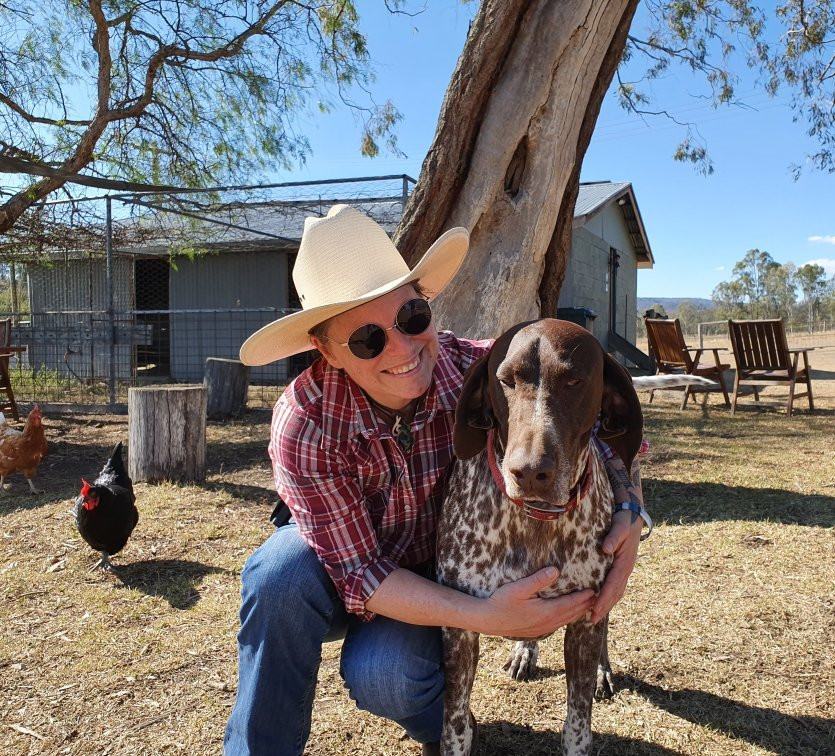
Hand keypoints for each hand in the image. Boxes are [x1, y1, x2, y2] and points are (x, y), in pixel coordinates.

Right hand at [479, 567, 594, 637]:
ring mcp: (542, 629)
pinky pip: (557, 625)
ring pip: (566, 621)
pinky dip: (567, 619)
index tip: (595, 589)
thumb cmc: (501, 602)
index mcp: (546, 611)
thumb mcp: (519, 588)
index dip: (584, 597)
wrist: (487, 621)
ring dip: (578, 613)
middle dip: (586, 605)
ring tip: (587, 606)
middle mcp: (548, 623)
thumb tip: (556, 570)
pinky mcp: (536, 631)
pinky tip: (566, 615)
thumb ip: (538, 579)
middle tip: (598, 597)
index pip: (571, 604)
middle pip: (572, 614)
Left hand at [590, 509, 641, 623]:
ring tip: (594, 615)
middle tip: (591, 620)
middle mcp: (626, 568)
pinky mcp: (622, 565)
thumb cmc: (624, 519)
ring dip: (607, 603)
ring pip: (617, 591)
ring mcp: (626, 567)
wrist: (633, 513)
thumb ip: (613, 536)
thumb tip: (606, 549)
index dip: (604, 599)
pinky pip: (617, 584)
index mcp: (625, 562)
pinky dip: (610, 595)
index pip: (613, 585)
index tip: (594, 611)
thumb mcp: (620, 525)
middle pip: (615, 592)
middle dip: (604, 607)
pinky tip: (601, 599)